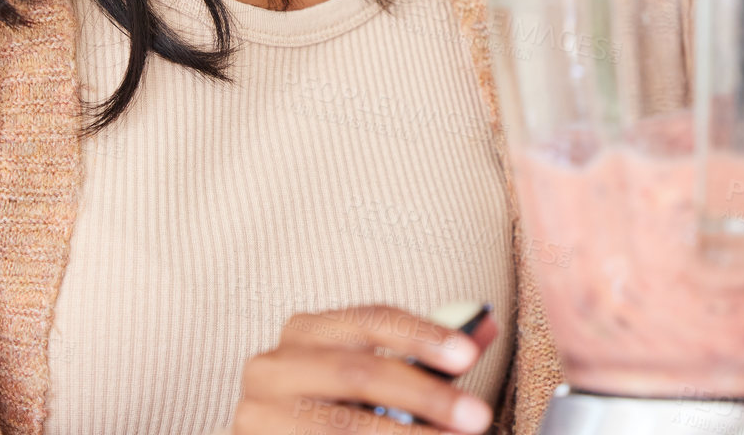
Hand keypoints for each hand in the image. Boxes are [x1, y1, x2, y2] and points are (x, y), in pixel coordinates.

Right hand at [229, 302, 499, 433]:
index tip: (468, 355)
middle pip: (358, 373)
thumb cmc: (332, 407)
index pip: (370, 320)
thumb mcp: (370, 374)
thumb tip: (484, 328)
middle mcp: (273, 366)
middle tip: (476, 416)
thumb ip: (421, 354)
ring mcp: (260, 415)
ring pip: (342, 426)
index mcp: (305, 332)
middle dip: (424, 396)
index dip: (422, 335)